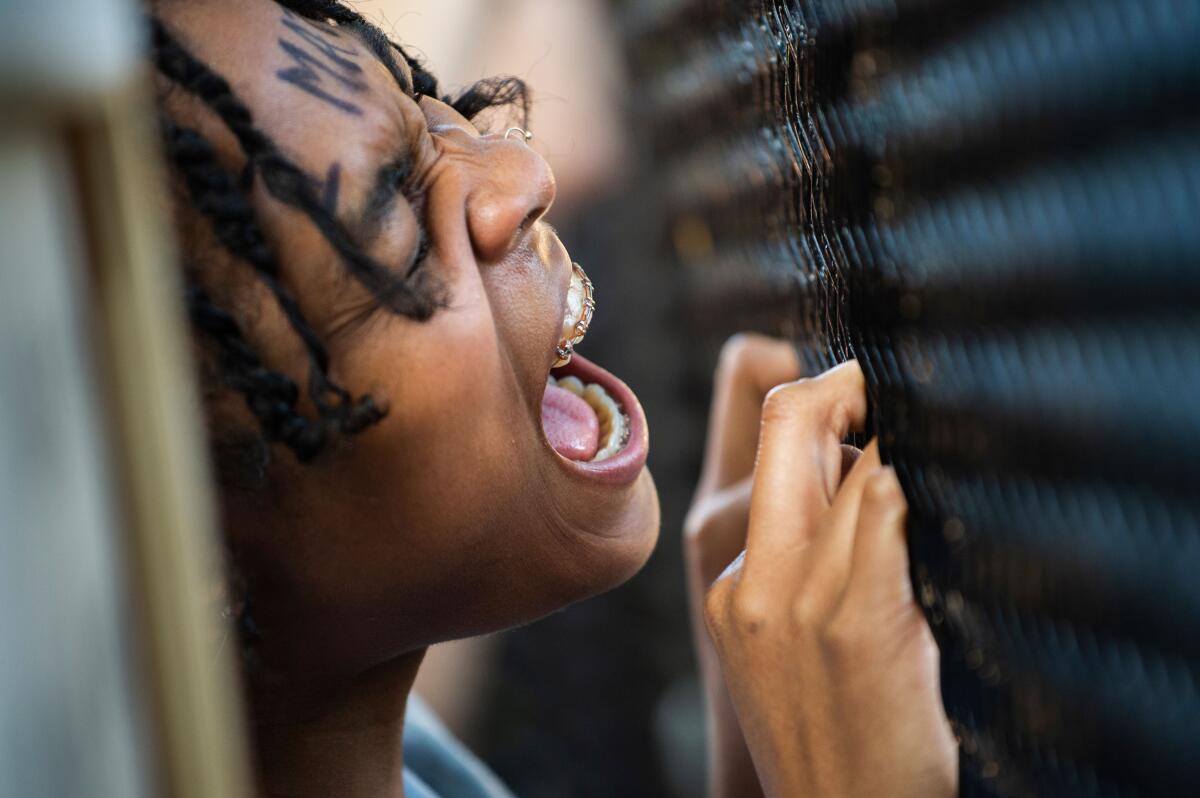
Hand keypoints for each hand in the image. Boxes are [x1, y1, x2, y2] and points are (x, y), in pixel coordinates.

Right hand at [703, 361, 956, 797]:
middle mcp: (749, 577)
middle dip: (851, 385)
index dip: (814, 393)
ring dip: (906, 440)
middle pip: (792, 417)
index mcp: (726, 581)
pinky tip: (955, 493)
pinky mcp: (857, 621)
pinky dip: (925, 483)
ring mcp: (797, 598)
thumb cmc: (825, 740)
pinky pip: (893, 508)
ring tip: (939, 455)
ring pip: (863, 460)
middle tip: (897, 392)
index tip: (861, 397)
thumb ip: (799, 558)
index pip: (759, 438)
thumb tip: (862, 469)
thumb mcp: (777, 645)